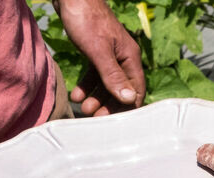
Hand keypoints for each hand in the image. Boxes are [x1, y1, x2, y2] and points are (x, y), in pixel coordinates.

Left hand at [57, 0, 145, 115]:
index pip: (136, 90)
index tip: (115, 121)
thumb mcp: (99, 51)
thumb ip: (113, 76)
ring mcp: (110, 55)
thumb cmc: (86, 20)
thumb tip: (129, 99)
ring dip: (96, 97)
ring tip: (83, 107)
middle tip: (94, 116)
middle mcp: (123, 59)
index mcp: (130, 58)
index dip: (128, 106)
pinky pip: (96, 74)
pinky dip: (87, 85)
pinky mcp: (97, 51)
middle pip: (122, 89)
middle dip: (109, 104)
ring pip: (107, 83)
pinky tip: (76, 93)